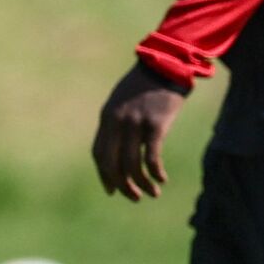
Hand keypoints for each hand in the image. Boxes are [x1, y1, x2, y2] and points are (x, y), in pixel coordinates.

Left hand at [91, 61, 186, 201]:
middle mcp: (117, 122)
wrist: (165, 66)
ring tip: (152, 193)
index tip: (112, 189)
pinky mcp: (155, 125)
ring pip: (132, 165)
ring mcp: (135, 123)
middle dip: (122, 185)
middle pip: (112, 163)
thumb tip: (119, 151)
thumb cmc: (145, 86)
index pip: (98, 153)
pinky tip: (161, 179)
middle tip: (134, 197)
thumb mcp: (123, 102)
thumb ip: (117, 123)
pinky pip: (151, 158)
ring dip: (141, 184)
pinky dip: (155, 173)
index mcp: (107, 116)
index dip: (104, 175)